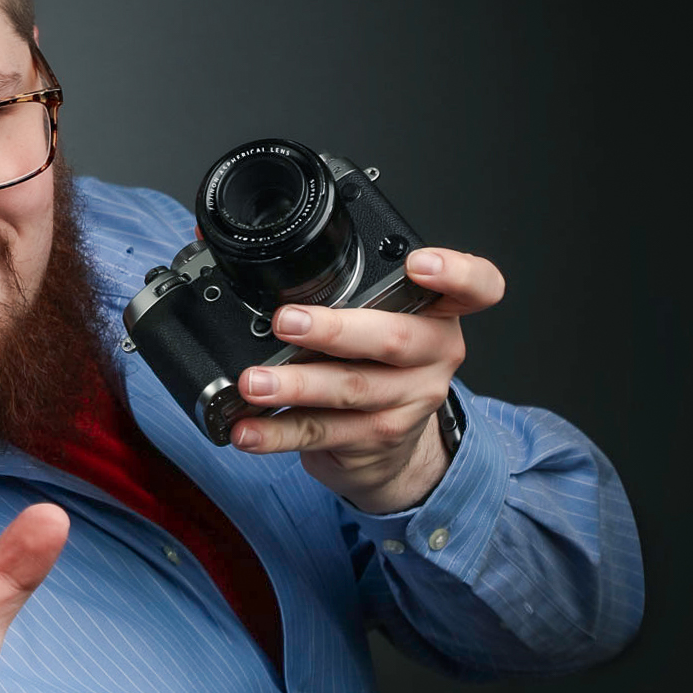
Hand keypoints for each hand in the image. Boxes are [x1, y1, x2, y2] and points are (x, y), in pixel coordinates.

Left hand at [230, 247, 504, 513]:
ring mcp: (408, 401)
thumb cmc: (372, 364)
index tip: (418, 264)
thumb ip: (323, 285)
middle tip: (288, 322)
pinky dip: (277, 432)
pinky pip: (322, 433)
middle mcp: (432, 354)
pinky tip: (247, 430)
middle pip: (395, 339)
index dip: (456, 273)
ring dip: (296, 385)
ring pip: (352, 390)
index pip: (475, 287)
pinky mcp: (376, 439)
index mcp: (437, 312)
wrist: (389, 449)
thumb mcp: (367, 317)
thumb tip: (217, 244)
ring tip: (253, 382)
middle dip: (336, 330)